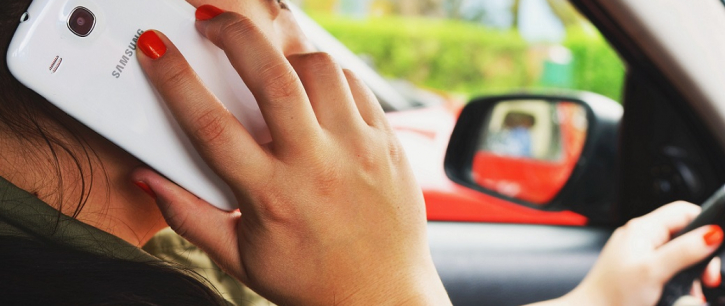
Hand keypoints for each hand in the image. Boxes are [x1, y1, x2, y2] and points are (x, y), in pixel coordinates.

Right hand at [132, 7, 449, 305]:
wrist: (382, 297)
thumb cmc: (309, 280)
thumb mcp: (239, 257)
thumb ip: (189, 215)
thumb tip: (148, 178)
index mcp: (271, 196)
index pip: (210, 124)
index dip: (174, 78)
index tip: (155, 47)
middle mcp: (317, 166)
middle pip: (272, 78)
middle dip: (234, 34)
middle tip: (211, 20)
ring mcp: (358, 150)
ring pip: (320, 70)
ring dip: (285, 54)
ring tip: (267, 62)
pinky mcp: (387, 143)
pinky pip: (355, 85)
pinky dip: (326, 74)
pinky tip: (311, 87)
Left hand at [555, 202, 722, 305]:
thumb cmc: (613, 293)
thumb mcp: (654, 270)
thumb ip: (683, 251)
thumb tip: (712, 233)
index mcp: (642, 229)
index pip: (682, 211)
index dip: (704, 223)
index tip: (716, 244)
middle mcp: (640, 237)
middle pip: (684, 235)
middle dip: (700, 256)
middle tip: (707, 278)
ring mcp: (638, 253)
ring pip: (678, 255)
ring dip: (690, 273)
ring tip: (692, 291)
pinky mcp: (638, 270)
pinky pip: (667, 268)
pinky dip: (677, 280)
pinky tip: (679, 294)